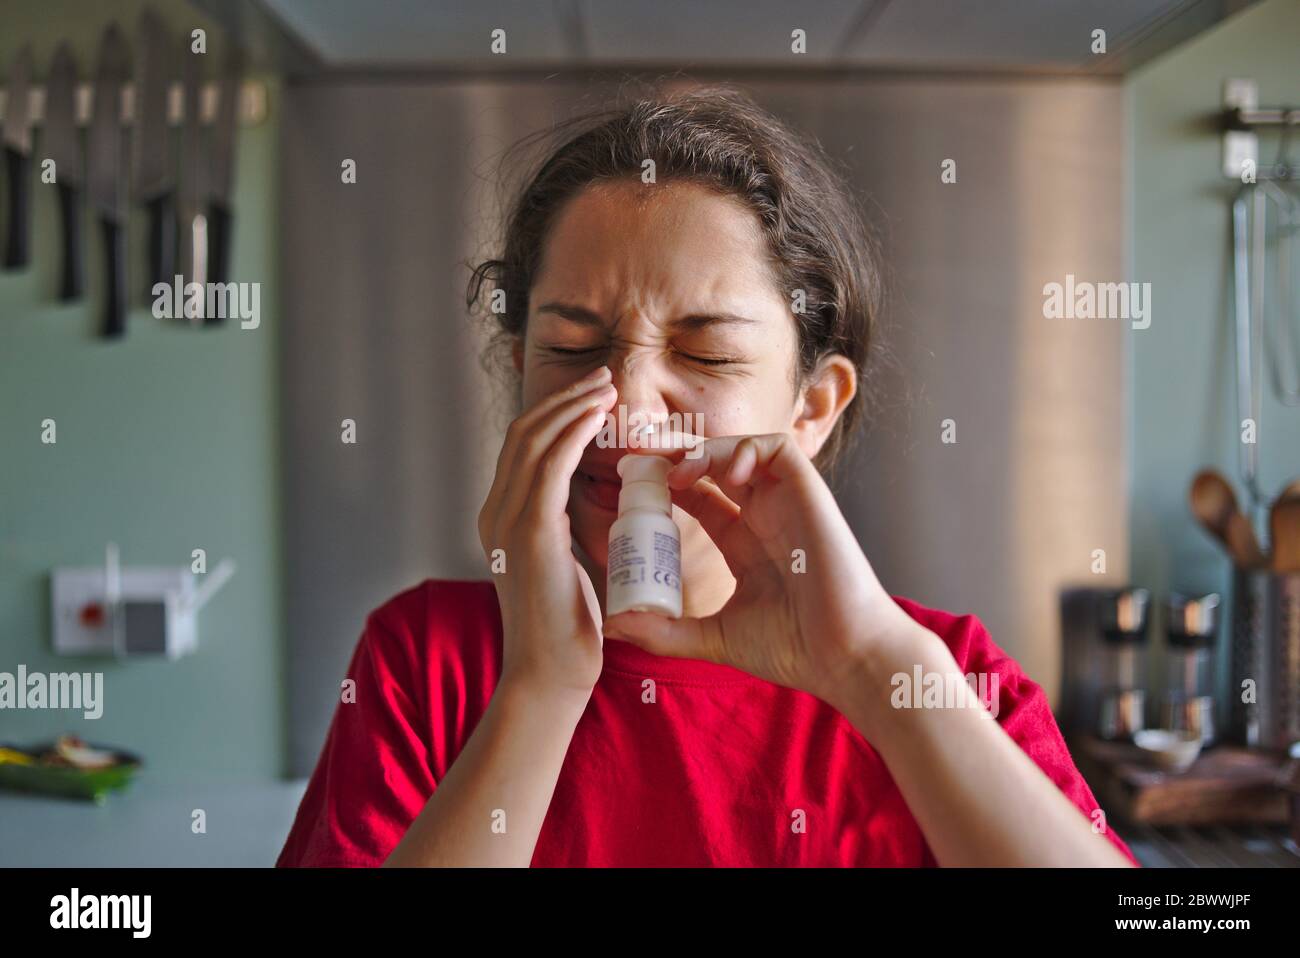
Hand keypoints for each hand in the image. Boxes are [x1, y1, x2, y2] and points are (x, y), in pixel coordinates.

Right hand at [478, 365, 618, 696]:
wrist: (549, 673)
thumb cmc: (566, 629)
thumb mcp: (566, 565)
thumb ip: (572, 531)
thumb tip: (604, 505)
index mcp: (501, 518)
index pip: (522, 448)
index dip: (556, 416)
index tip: (593, 399)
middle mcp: (494, 511)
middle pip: (524, 433)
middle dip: (565, 399)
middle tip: (603, 379)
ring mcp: (507, 520)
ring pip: (534, 440)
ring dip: (572, 407)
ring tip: (606, 388)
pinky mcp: (530, 532)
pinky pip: (550, 466)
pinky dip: (573, 434)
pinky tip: (598, 418)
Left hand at [601, 433, 927, 711]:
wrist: (843, 656)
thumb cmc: (792, 649)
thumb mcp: (712, 638)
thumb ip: (664, 631)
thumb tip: (612, 628)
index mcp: (745, 544)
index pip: (698, 498)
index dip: (665, 486)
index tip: (628, 486)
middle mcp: (764, 517)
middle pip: (714, 466)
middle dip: (676, 457)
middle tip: (640, 462)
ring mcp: (787, 503)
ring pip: (742, 450)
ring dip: (706, 450)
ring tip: (679, 471)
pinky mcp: (810, 492)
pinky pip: (777, 449)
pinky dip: (746, 448)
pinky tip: (723, 472)